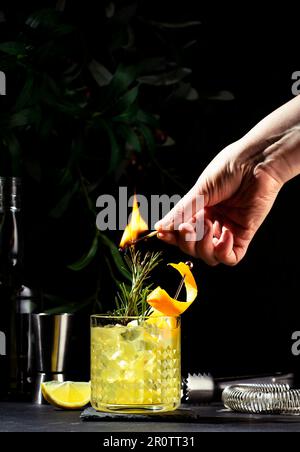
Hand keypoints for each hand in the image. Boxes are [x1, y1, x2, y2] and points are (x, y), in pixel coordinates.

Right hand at [155, 140, 283, 265]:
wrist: (256, 162)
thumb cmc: (229, 169)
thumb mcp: (200, 191)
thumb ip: (181, 212)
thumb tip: (160, 226)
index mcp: (199, 210)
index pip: (182, 233)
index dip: (172, 237)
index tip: (163, 234)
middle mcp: (212, 222)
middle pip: (193, 248)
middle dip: (187, 241)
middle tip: (187, 227)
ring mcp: (228, 229)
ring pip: (210, 256)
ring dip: (204, 245)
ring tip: (208, 225)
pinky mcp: (244, 234)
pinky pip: (231, 258)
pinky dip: (224, 251)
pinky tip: (225, 234)